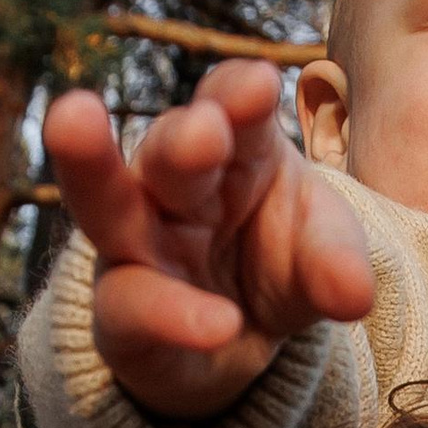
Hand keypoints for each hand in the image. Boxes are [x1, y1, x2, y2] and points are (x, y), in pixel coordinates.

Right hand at [42, 57, 375, 421]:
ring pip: (103, 206)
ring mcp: (136, 246)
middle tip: (203, 130)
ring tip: (72, 116)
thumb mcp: (321, 260)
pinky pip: (134, 305)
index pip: (229, 106)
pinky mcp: (121, 313)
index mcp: (235, 149)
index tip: (258, 85)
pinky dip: (174, 314)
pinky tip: (220, 325)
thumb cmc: (278, 261)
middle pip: (166, 151)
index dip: (236, 95)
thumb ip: (336, 264)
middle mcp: (174, 186)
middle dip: (181, 139)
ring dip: (90, 166)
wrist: (237, 341)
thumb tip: (356, 296)